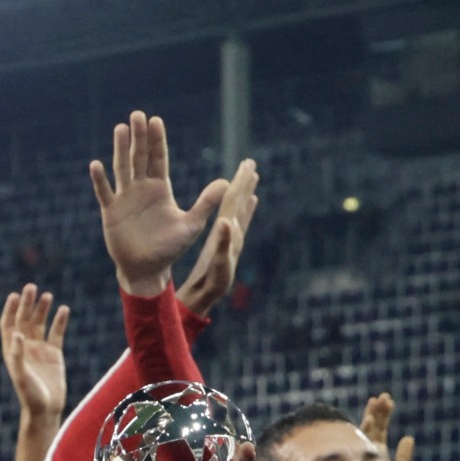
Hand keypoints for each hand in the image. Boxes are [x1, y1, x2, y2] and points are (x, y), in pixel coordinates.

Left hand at [0, 286, 68, 419]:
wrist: (46, 410)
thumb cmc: (29, 395)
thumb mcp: (21, 375)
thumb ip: (17, 355)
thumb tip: (16, 333)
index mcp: (12, 350)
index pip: (8, 324)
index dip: (10, 309)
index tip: (14, 295)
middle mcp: (25, 347)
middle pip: (24, 320)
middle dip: (27, 304)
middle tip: (31, 287)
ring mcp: (40, 349)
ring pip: (40, 324)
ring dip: (42, 309)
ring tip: (47, 295)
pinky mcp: (54, 354)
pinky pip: (56, 333)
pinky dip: (59, 321)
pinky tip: (63, 309)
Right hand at [91, 112, 231, 296]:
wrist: (147, 269)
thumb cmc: (170, 248)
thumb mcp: (191, 225)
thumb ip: (206, 203)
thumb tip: (226, 182)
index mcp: (160, 188)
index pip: (158, 158)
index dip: (157, 140)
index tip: (156, 120)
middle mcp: (141, 188)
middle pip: (139, 157)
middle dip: (138, 136)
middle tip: (137, 115)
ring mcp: (125, 198)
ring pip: (122, 168)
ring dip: (120, 149)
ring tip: (120, 129)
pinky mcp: (111, 212)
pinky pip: (105, 193)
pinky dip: (100, 180)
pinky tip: (96, 165)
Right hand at [178, 160, 259, 316]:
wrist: (207, 298)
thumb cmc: (211, 283)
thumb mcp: (216, 263)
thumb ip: (222, 243)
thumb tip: (225, 221)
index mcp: (229, 233)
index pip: (234, 202)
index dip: (239, 183)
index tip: (246, 165)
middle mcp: (233, 233)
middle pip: (239, 201)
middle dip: (244, 182)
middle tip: (250, 162)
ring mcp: (232, 238)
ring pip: (239, 209)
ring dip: (244, 192)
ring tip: (252, 177)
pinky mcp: (227, 244)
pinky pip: (236, 221)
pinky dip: (242, 209)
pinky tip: (246, 202)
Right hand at [359, 394, 415, 460]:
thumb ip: (404, 458)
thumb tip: (408, 437)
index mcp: (379, 452)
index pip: (381, 428)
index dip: (384, 415)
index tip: (389, 401)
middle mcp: (370, 450)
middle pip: (374, 425)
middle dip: (378, 410)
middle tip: (383, 396)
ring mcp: (365, 452)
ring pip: (367, 429)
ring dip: (373, 414)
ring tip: (377, 400)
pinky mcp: (363, 457)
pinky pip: (363, 440)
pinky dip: (367, 429)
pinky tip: (371, 418)